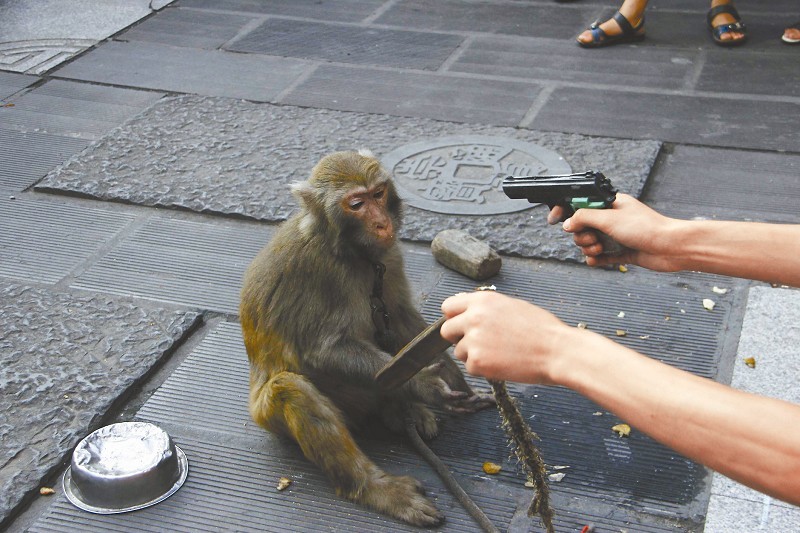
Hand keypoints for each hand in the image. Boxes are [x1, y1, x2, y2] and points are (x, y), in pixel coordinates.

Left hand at [440, 291, 572, 384]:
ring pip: (459, 351)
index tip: (462, 325)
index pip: (448, 307)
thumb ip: (486, 309)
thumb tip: (468, 313)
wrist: (556, 350)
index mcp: (482, 300)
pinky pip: (470, 367)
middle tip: (479, 344)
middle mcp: (473, 317)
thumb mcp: (511, 306)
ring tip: (499, 353)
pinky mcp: (477, 361)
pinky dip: (483, 369)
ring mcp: (473, 340)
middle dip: (459, 338)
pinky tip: (502, 363)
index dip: (455, 318)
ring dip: (473, 355)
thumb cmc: (541, 329)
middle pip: (447, 330)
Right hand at [554, 194, 685, 270]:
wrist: (671, 248)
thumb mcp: (609, 218)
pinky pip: (600, 256)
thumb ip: (584, 217)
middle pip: (582, 227)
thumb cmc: (647, 228)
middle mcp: (612, 219)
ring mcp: (616, 236)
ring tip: (601, 249)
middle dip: (582, 235)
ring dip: (589, 248)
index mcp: (610, 204)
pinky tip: (598, 261)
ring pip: (589, 242)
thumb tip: (567, 223)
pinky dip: (596, 259)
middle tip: (592, 238)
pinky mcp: (621, 252)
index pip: (581, 204)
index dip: (566, 211)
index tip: (554, 219)